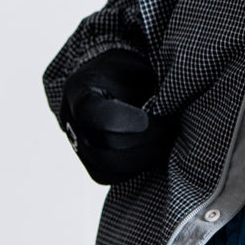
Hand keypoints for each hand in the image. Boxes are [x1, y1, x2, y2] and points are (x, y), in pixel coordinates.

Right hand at [60, 50, 174, 184]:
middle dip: (146, 141)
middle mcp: (70, 119)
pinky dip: (133, 170)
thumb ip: (148, 86)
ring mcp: (75, 143)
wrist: (108, 82)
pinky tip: (152, 155)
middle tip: (171, 131)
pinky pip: (105, 176)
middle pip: (105, 145)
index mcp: (79, 90)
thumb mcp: (136, 69)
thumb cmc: (127, 73)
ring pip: (106, 166)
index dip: (123, 120)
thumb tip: (173, 108)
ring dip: (144, 158)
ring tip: (166, 144)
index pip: (91, 113)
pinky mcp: (86, 160)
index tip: (150, 118)